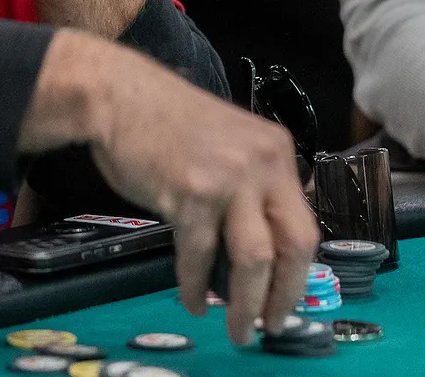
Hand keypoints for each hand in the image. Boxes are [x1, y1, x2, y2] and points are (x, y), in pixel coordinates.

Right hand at [31, 35, 317, 344]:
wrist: (120, 96)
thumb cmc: (168, 123)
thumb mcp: (231, 144)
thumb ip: (253, 187)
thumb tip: (265, 248)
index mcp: (277, 151)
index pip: (305, 224)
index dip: (299, 272)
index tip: (288, 300)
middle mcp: (262, 163)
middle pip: (293, 245)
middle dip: (284, 296)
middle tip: (271, 325)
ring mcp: (228, 178)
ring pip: (254, 260)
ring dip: (245, 304)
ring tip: (237, 328)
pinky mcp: (191, 193)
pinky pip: (199, 255)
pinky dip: (196, 286)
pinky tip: (193, 300)